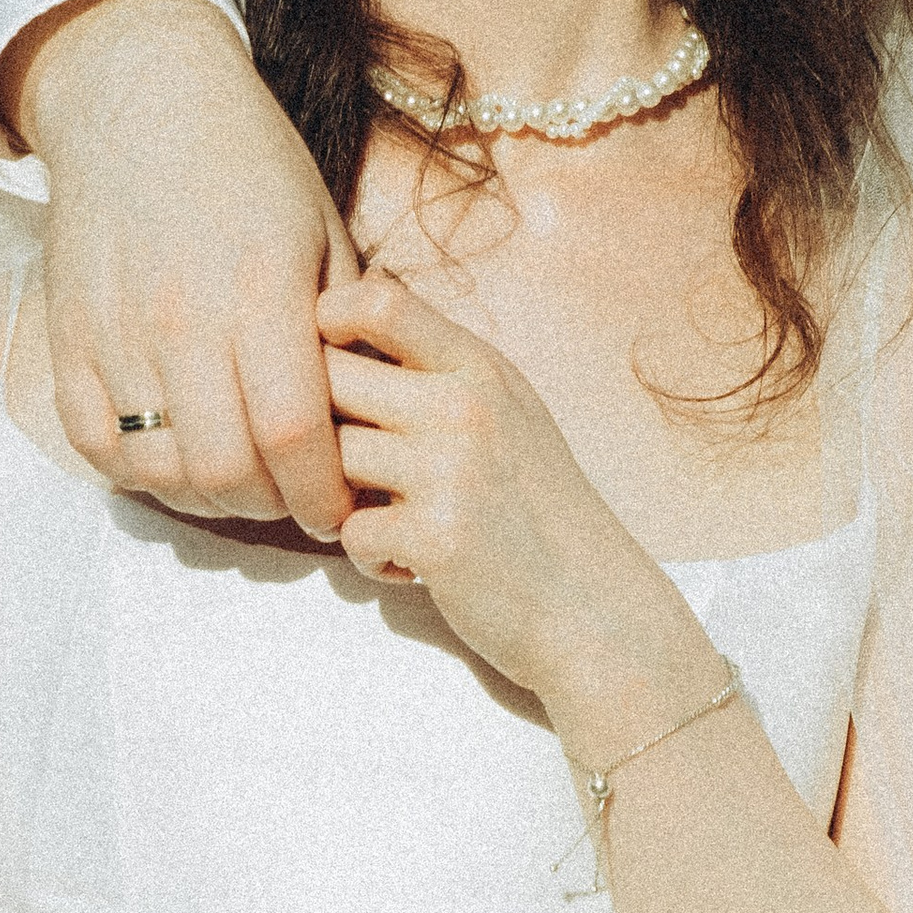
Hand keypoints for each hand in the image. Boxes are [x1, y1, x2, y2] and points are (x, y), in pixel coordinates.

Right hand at [4, 0, 356, 536]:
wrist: (140, 97)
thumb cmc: (250, 163)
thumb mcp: (324, 228)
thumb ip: (350, 323)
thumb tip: (383, 410)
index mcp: (261, 288)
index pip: (295, 433)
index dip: (323, 494)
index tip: (341, 512)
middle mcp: (182, 317)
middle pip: (225, 469)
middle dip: (271, 507)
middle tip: (292, 500)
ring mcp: (115, 331)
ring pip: (159, 469)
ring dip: (207, 500)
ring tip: (239, 485)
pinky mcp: (66, 338)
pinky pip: (95, 445)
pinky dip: (137, 474)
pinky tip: (176, 463)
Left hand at [318, 272, 716, 739]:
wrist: (599, 612)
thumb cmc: (539, 513)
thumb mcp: (508, 415)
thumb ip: (440, 373)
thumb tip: (346, 321)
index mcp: (481, 369)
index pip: (379, 300)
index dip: (326, 321)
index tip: (322, 370)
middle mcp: (465, 407)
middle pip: (327, 378)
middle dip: (314, 425)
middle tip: (342, 470)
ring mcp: (451, 471)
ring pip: (328, 459)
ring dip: (335, 499)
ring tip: (382, 523)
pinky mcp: (437, 537)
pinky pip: (349, 532)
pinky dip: (367, 558)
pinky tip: (409, 566)